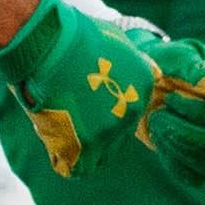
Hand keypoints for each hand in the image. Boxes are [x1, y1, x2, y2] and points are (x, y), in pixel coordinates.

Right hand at [0, 0, 174, 178]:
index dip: (103, 110)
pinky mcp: (86, 145)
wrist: (47, 42)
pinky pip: (76, 169)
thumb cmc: (73, 36)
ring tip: (57, 123)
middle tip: (67, 110)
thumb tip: (157, 74)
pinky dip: (63, 159)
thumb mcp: (117, 40)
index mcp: (144, 86)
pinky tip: (52, 139)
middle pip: (115, 137)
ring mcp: (111, 130)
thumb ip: (136, 62)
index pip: (129, 115)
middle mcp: (134, 111)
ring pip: (97, 155)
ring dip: (77, 146)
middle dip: (92, 130)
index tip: (84, 99)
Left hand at [132, 29, 204, 186]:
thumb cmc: (164, 64)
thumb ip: (197, 68)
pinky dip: (174, 162)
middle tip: (157, 116)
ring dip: (176, 146)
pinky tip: (161, 141)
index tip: (171, 98)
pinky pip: (198, 176)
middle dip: (183, 132)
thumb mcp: (175, 56)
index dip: (199, 111)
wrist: (148, 82)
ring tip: (156, 125)